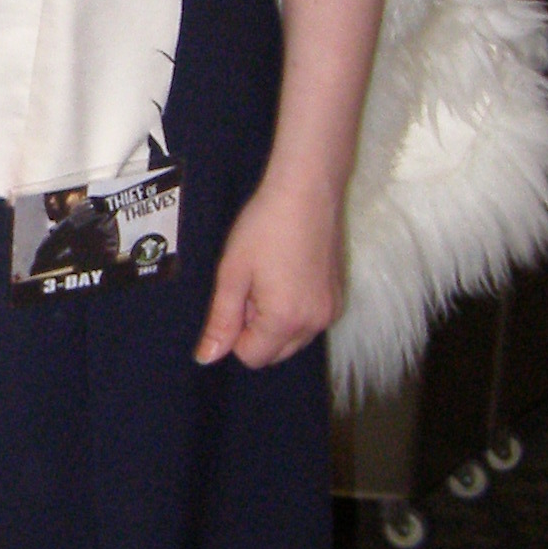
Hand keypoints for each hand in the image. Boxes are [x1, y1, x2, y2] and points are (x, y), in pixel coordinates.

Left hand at [194, 173, 343, 368]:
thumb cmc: (265, 226)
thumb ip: (221, 320)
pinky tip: (290, 273)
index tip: (237, 295)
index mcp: (286, 320)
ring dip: (276, 321)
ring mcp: (332, 310)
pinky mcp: (340, 296)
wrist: (308, 190)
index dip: (235, 331)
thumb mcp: (233, 272)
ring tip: (271, 276)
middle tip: (252, 285)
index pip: (251, 356)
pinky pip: (310, 321)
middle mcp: (315, 324)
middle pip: (275, 353)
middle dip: (256, 329)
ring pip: (294, 339)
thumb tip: (207, 358)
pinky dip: (295, 310)